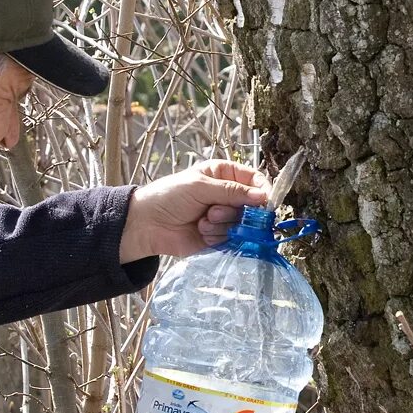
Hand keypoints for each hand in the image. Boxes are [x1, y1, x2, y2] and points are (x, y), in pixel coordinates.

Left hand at [119, 160, 270, 261]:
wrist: (147, 224)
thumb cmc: (169, 196)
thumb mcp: (200, 186)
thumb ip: (233, 191)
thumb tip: (263, 197)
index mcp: (223, 174)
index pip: (255, 179)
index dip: (263, 190)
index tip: (265, 202)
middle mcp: (227, 195)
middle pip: (252, 205)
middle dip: (234, 210)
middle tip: (213, 211)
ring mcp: (224, 217)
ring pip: (242, 223)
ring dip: (222, 224)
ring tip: (201, 221)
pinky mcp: (219, 236)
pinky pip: (231, 238)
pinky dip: (216, 236)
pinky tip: (200, 231)